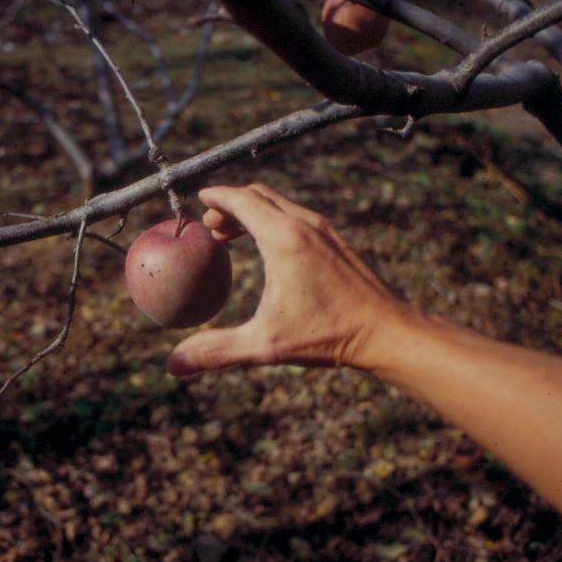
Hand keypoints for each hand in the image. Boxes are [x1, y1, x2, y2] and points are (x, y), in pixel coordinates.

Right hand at [168, 183, 415, 376]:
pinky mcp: (336, 242)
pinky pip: (296, 218)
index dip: (216, 197)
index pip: (242, 200)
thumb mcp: (266, 345)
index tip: (198, 200)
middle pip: (259, 196)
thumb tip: (174, 365)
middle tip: (211, 226)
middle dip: (230, 204)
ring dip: (253, 212)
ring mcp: (324, 231)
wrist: (387, 332)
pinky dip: (273, 222)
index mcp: (284, 239)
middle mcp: (305, 225)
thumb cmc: (329, 336)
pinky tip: (268, 252)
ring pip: (280, 205)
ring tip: (232, 237)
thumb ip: (217, 351)